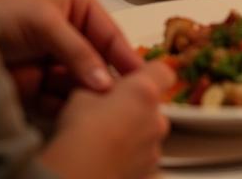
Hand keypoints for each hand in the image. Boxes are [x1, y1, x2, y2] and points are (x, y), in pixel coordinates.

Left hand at [0, 0, 141, 106]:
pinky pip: (62, 100)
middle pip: (98, 60)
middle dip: (106, 80)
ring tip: (95, 110)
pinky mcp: (39, 85)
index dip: (126, 56)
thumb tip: (105, 81)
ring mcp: (54, 59)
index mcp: (77, 3)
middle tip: (122, 100)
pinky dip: (67, 109)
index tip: (142, 78)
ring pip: (82, 83)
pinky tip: (72, 115)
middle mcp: (70, 30)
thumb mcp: (45, 23)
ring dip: (86, 97)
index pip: (110, 32)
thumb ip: (78, 51)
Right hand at [41, 63, 173, 178]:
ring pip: (147, 135)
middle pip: (151, 107)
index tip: (131, 80)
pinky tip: (107, 161)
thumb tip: (97, 86)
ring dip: (132, 135)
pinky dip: (129, 159)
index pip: (162, 72)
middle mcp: (157, 121)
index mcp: (144, 93)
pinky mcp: (148, 175)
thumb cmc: (80, 134)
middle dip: (134, 109)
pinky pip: (141, 160)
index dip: (148, 74)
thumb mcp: (80, 96)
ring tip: (104, 143)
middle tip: (107, 115)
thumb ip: (98, 86)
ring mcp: (154, 151)